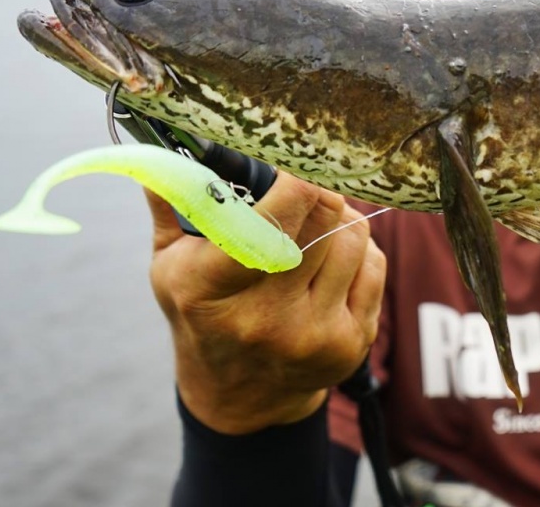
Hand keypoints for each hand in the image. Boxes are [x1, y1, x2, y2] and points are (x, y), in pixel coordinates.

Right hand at [145, 174, 385, 434]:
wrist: (240, 394)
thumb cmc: (203, 312)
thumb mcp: (170, 267)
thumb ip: (171, 205)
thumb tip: (166, 144)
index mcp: (207, 290)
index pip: (265, 226)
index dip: (292, 186)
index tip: (295, 165)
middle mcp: (262, 318)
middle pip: (320, 222)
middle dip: (320, 191)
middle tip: (310, 184)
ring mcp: (311, 335)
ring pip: (352, 239)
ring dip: (342, 217)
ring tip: (320, 218)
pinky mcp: (349, 344)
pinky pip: (374, 265)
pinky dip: (360, 248)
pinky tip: (335, 254)